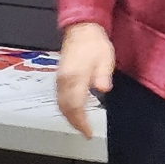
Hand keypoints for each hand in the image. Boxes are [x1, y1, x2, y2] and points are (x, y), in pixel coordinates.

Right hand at [57, 23, 114, 137]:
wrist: (81, 30)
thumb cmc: (94, 44)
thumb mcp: (105, 58)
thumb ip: (103, 75)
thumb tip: (103, 88)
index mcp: (75, 76)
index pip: (75, 105)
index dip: (81, 122)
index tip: (88, 132)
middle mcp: (64, 80)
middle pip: (65, 108)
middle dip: (74, 123)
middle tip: (85, 132)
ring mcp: (59, 79)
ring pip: (60, 104)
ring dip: (68, 118)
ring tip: (80, 126)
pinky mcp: (59, 79)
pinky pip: (59, 98)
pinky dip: (65, 109)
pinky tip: (73, 113)